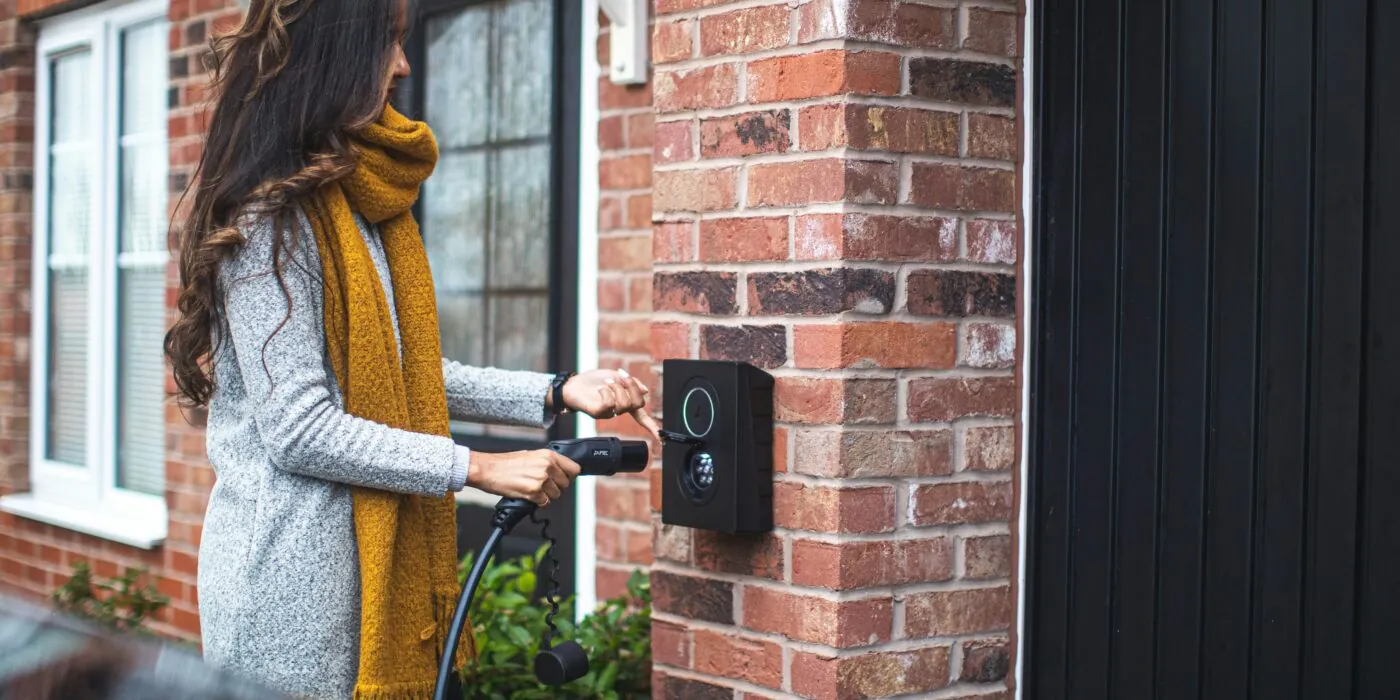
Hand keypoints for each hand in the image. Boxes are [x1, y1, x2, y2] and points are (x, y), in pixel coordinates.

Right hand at [466, 450, 580, 507]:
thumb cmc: (505, 463)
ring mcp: (541, 479)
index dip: (569, 476)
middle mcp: (547, 466)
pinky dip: (538, 502)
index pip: (574, 468)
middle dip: (556, 488)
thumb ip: (547, 462)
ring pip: (556, 495)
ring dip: (547, 496)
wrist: (487, 469)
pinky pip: (545, 503)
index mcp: (548, 455)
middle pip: (566, 484)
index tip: (563, 479)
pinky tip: (529, 495)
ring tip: (533, 489)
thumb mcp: (530, 455)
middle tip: (543, 486)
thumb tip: (559, 471)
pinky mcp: (533, 492)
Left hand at [561, 368, 661, 440]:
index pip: (643, 417)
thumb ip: (631, 383)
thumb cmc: (594, 380)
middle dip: (631, 386)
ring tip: (606, 382)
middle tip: (620, 375)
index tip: (662, 439)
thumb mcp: (617, 375)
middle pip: (638, 403)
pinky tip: (600, 388)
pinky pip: (610, 403)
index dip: (653, 427)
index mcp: (625, 402)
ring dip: (616, 387)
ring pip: (624, 403)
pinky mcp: (598, 413)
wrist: (573, 383)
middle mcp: (618, 410)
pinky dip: (606, 391)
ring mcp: (608, 413)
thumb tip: (645, 392)